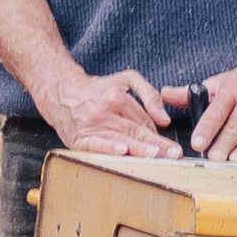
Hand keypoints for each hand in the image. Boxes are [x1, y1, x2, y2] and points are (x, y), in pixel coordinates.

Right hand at [43, 64, 183, 159]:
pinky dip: (108, 148)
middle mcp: (104, 110)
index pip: (143, 122)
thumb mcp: (126, 79)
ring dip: (138, 150)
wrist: (61, 94)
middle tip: (172, 155)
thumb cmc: (97, 90)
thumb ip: (149, 94)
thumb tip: (164, 120)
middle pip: (135, 132)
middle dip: (156, 146)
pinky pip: (96, 145)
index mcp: (117, 97)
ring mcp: (91, 125)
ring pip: (120, 139)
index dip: (160, 138)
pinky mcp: (79, 139)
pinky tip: (120, 151)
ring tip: (154, 156)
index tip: (174, 150)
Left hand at [187, 49, 236, 163]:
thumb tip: (164, 94)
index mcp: (230, 90)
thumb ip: (189, 92)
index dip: (207, 128)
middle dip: (224, 142)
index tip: (197, 142)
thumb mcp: (216, 82)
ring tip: (233, 161)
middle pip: (235, 124)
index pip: (216, 111)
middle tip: (214, 158)